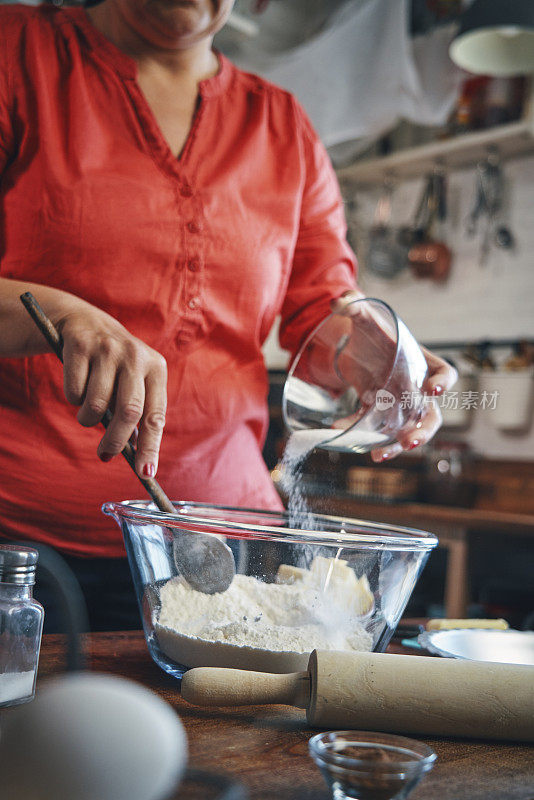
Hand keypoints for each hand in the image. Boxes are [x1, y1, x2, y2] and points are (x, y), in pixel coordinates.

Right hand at [56, 304, 166, 477]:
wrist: (85, 322)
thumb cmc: (114, 366)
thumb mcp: (133, 382)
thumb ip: (138, 415)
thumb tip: (138, 459)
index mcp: (156, 368)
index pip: (155, 416)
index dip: (151, 447)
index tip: (145, 473)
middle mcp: (136, 356)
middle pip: (129, 412)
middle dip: (115, 441)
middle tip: (105, 454)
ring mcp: (109, 349)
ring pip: (97, 406)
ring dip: (88, 419)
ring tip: (88, 412)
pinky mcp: (81, 346)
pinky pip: (74, 392)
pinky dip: (73, 399)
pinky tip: (78, 386)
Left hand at [331, 291, 456, 461]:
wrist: (358, 343)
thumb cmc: (372, 327)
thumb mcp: (363, 313)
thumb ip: (352, 304)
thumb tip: (336, 302)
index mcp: (421, 360)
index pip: (445, 372)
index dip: (443, 383)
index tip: (433, 390)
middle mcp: (415, 386)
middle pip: (431, 414)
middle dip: (423, 430)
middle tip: (410, 441)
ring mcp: (399, 403)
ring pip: (408, 429)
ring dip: (397, 444)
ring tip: (380, 455)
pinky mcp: (379, 412)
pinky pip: (378, 430)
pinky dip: (366, 438)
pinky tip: (347, 438)